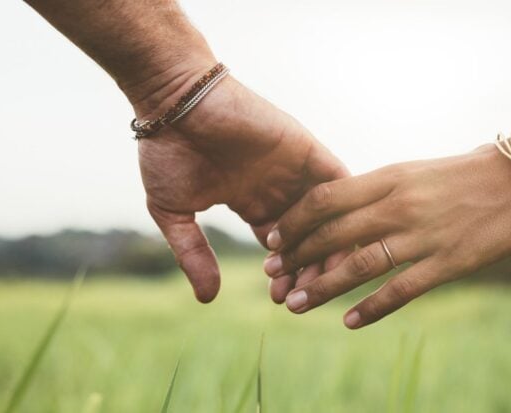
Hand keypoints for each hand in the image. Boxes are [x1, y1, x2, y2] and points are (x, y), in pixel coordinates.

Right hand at [137, 70, 347, 302]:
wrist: (174, 102)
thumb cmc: (168, 150)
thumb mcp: (174, 212)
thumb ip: (193, 253)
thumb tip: (208, 299)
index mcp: (252, 202)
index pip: (281, 247)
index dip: (284, 274)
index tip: (282, 300)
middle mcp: (278, 188)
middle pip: (308, 237)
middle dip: (307, 270)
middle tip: (304, 297)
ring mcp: (294, 169)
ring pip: (327, 216)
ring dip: (327, 247)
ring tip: (320, 279)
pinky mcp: (306, 149)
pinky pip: (337, 182)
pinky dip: (342, 209)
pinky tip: (342, 240)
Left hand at [263, 145, 510, 327]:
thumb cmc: (467, 172)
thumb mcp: (414, 171)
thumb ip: (378, 191)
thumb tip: (341, 211)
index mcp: (388, 177)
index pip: (324, 199)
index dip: (293, 221)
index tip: (272, 238)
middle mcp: (399, 205)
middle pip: (333, 234)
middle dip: (296, 256)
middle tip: (273, 276)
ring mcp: (423, 235)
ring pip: (359, 265)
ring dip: (323, 287)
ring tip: (296, 304)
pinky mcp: (448, 262)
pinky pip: (401, 290)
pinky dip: (372, 309)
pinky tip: (350, 322)